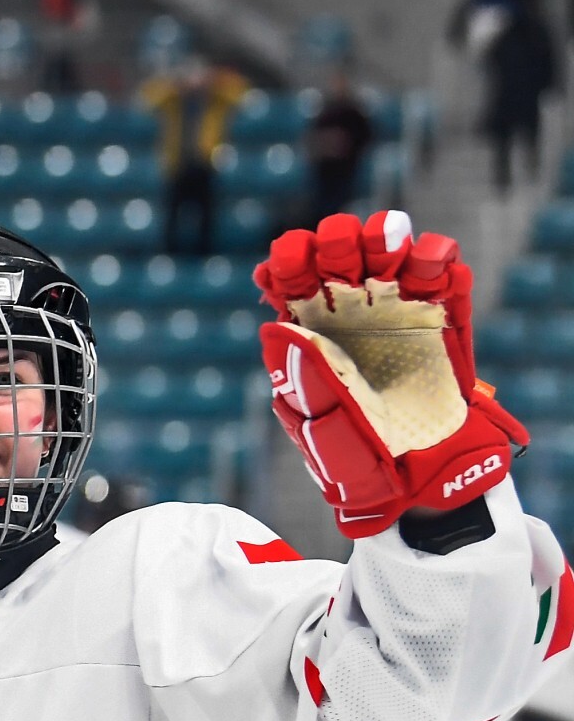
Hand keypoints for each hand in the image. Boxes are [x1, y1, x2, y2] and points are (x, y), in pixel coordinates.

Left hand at [255, 209, 524, 538]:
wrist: (422, 484)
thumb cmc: (360, 466)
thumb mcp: (324, 434)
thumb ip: (304, 385)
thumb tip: (276, 327)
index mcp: (308, 334)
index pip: (290, 278)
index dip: (288, 259)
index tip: (289, 266)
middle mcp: (350, 314)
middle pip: (338, 252)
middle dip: (338, 240)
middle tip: (343, 252)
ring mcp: (398, 312)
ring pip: (389, 251)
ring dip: (386, 236)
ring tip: (390, 247)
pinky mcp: (444, 320)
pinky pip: (444, 275)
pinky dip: (438, 259)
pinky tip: (431, 267)